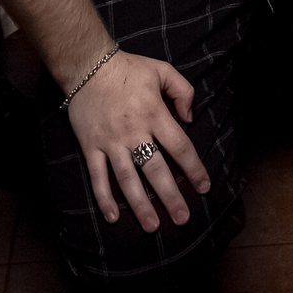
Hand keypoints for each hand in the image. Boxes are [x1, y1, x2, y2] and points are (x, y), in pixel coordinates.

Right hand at [66, 49, 210, 230]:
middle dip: (171, 196)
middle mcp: (134, 131)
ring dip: (140, 205)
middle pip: (156, 169)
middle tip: (183, 218)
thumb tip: (190, 119)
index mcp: (154, 113)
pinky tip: (113, 217)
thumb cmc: (129, 68)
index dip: (194, 168)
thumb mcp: (162, 70)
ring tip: (153, 227)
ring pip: (128, 179)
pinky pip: (98, 177)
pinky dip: (104, 198)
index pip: (179, 146)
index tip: (204, 187)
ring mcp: (111, 141)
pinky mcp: (91, 147)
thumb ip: (183, 91)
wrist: (88, 65)